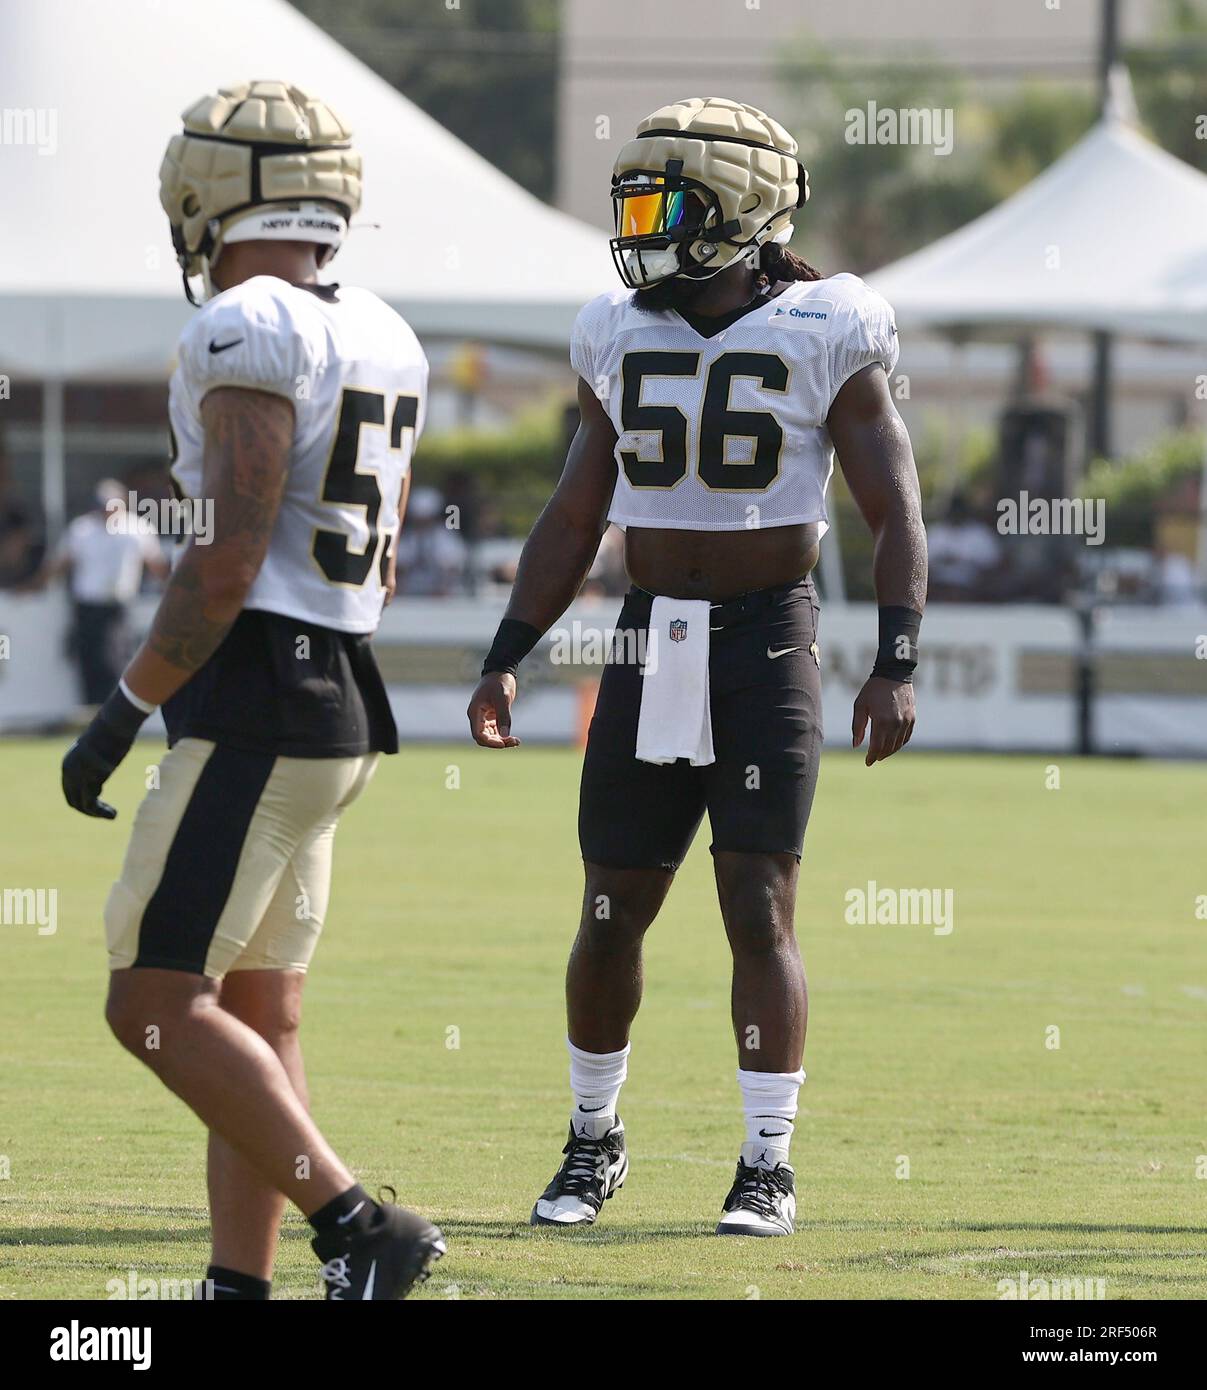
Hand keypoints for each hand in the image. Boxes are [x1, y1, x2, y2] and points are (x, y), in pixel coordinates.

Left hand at [61, 688, 147, 816]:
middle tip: (108, 814)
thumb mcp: (100, 752)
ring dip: (97, 814)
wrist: (116, 723)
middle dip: (90, 811)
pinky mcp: (89, 777)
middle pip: (73, 800)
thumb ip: (95, 766)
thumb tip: (101, 777)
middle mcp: (68, 770)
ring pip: (82, 803)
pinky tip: (114, 814)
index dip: (84, 802)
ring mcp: (78, 774)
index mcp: (68, 764)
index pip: (70, 790)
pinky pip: (92, 802)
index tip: (101, 807)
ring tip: (113, 815)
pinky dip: (101, 811)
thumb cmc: (113, 734)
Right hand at [467, 671, 518, 747]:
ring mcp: (483, 717)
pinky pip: (495, 731)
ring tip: (516, 741)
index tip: (504, 743)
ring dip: (501, 740)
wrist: (501, 670)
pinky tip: (513, 737)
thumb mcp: (503, 699)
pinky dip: (502, 735)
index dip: (490, 742)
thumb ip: (504, 717)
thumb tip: (506, 736)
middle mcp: (476, 717)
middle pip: (484, 738)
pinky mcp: (491, 717)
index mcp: (474, 712)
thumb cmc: (500, 682)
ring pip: (489, 736)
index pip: (478, 735)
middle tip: (514, 742)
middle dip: (497, 743)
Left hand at [851, 676, 914, 766]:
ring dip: (890, 751)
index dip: (871, 756)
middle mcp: (896, 723)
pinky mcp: (912, 718)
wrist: (894, 674)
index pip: (877, 747)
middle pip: (888, 748)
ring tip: (881, 753)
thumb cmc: (873, 689)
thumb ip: (857, 726)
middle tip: (873, 758)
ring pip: (898, 744)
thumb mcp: (860, 705)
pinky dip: (900, 743)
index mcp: (881, 721)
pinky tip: (893, 744)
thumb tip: (856, 745)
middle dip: (880, 755)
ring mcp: (906, 721)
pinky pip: (907, 737)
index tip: (867, 762)